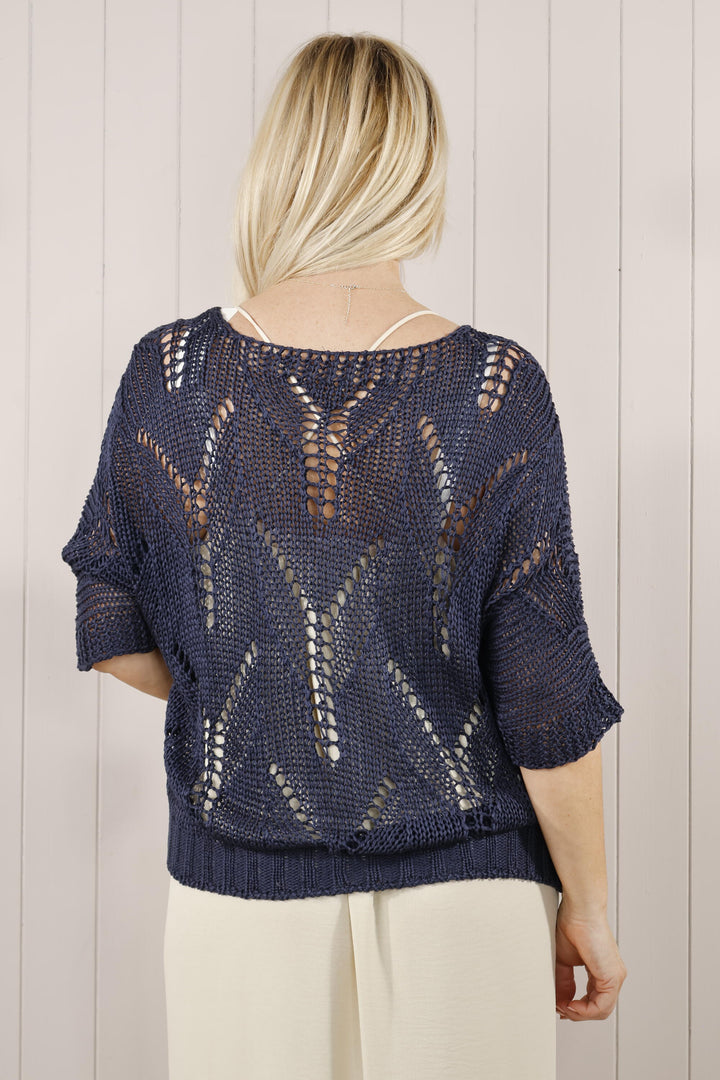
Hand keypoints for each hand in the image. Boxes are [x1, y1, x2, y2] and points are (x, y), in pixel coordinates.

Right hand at [555, 898, 627, 1020]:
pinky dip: (584, 1010)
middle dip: (576, 1013)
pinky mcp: (612, 977)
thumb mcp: (564, 960)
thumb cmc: (571, 925)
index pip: (594, 1000)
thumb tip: (562, 1002)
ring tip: (562, 1006)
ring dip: (579, 1013)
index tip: (559, 1005)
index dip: (576, 1008)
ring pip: (601, 1010)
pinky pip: (601, 1006)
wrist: (579, 910)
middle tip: (559, 1009)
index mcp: (602, 970)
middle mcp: (612, 975)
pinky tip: (570, 1005)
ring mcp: (615, 977)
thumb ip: (564, 983)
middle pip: (598, 1009)